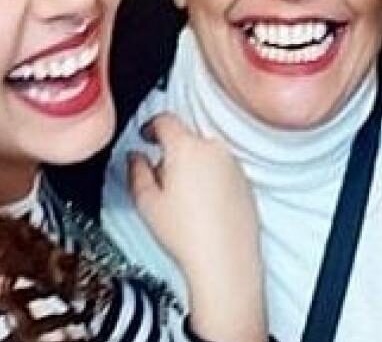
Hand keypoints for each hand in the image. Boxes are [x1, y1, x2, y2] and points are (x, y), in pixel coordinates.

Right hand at [130, 114, 264, 341]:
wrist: (226, 260)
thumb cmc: (188, 235)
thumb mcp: (146, 202)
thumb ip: (135, 171)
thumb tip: (135, 158)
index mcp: (187, 148)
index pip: (165, 120)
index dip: (150, 126)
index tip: (146, 135)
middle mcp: (214, 150)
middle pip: (186, 139)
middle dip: (172, 154)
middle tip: (161, 181)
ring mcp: (234, 165)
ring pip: (206, 154)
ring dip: (193, 166)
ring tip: (183, 201)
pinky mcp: (246, 181)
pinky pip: (222, 170)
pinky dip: (211, 180)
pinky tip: (202, 208)